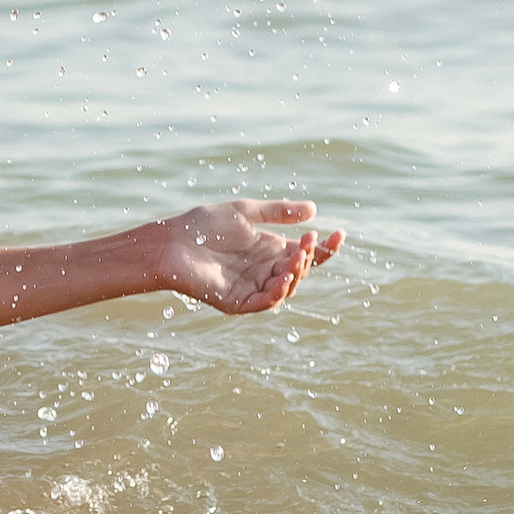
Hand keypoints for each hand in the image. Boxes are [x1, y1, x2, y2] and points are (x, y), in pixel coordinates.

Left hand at [159, 198, 342, 315]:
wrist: (172, 242)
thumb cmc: (203, 225)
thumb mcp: (247, 212)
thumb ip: (279, 212)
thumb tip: (314, 211)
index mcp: (270, 250)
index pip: (307, 254)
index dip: (326, 247)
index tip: (341, 233)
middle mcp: (265, 271)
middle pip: (300, 270)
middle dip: (308, 257)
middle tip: (306, 241)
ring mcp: (252, 288)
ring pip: (286, 288)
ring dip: (296, 274)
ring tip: (296, 257)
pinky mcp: (237, 302)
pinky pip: (264, 302)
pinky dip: (277, 292)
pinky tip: (283, 278)